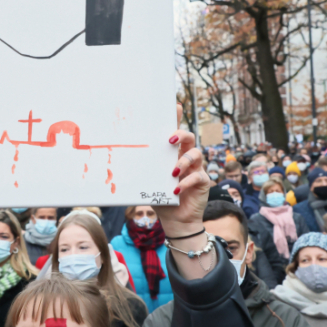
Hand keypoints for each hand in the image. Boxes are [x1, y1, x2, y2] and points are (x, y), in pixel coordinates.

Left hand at [153, 105, 207, 237]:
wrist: (175, 220)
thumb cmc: (161, 198)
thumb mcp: (151, 181)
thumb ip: (146, 169)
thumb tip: (123, 158)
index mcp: (174, 155)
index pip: (176, 134)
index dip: (178, 119)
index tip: (176, 106)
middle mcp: (186, 158)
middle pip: (189, 138)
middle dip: (181, 135)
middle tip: (170, 140)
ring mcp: (196, 169)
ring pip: (196, 154)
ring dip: (183, 161)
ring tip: (172, 172)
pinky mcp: (202, 182)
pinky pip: (197, 176)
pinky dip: (186, 182)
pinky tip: (175, 189)